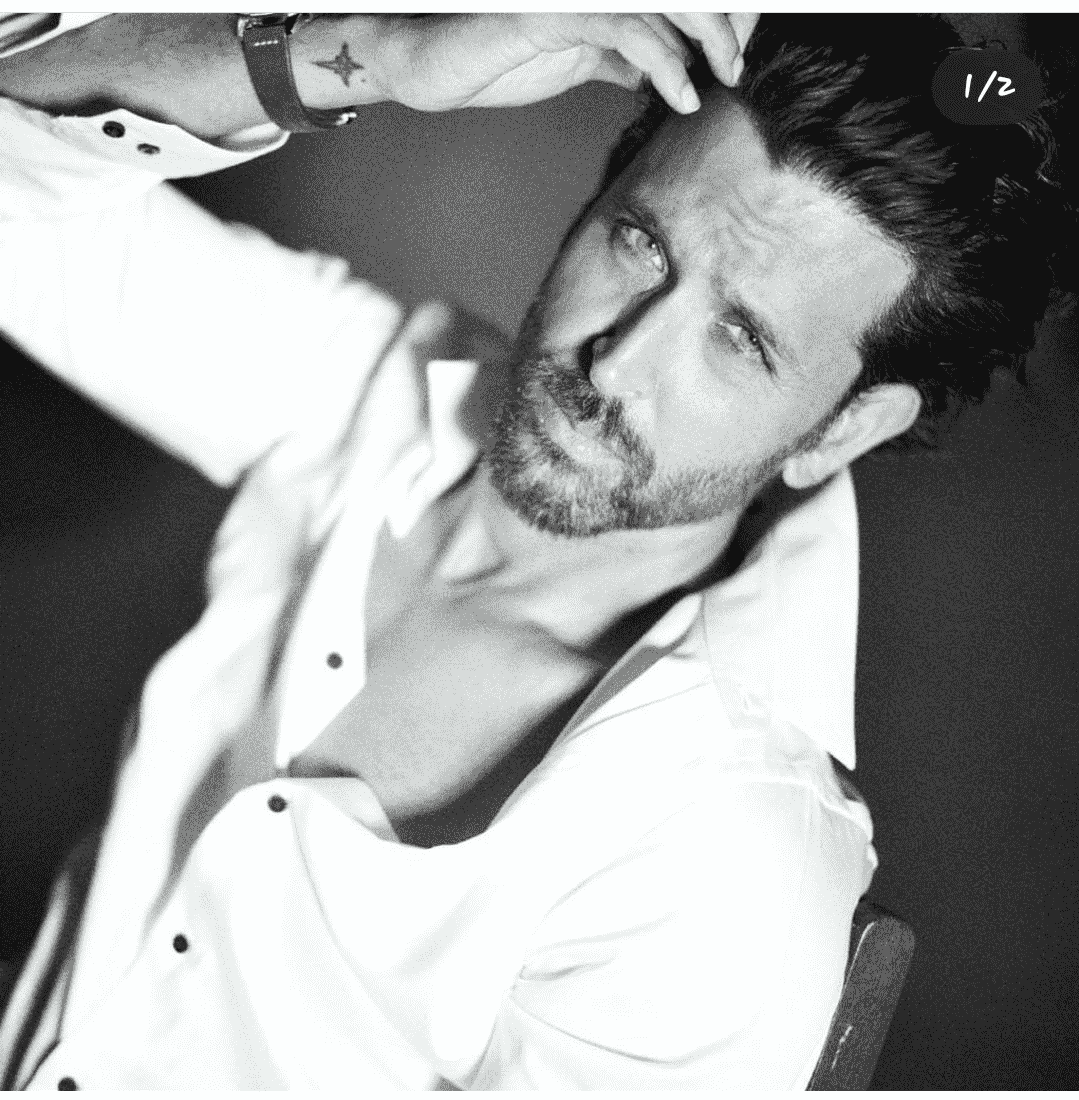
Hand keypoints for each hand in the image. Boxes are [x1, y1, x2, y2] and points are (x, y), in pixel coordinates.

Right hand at [353, 14, 759, 115]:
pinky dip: (665, 64)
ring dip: (706, 40)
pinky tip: (681, 94)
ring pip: (667, 0)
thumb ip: (618, 57)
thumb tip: (655, 75)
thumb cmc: (500, 58)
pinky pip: (630, 31)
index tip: (739, 47)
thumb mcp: (577, 57)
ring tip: (718, 79)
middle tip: (735, 65)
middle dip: (724, 20)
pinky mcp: (559, 12)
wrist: (439, 66)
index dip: (720, 12)